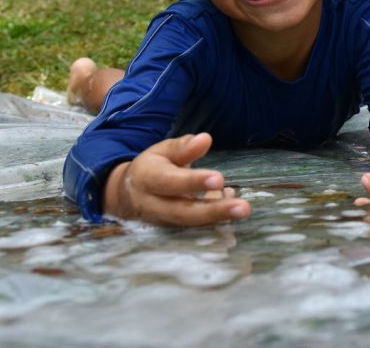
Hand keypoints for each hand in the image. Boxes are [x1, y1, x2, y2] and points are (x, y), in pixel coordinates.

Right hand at [103, 133, 250, 225]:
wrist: (128, 195)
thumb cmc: (152, 168)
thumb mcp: (162, 151)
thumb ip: (183, 147)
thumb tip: (205, 139)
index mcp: (146, 178)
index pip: (169, 181)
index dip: (193, 182)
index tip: (219, 179)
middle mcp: (152, 204)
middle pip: (182, 211)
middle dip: (213, 211)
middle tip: (242, 207)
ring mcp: (162, 222)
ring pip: (190, 224)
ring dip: (218, 219)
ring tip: (242, 211)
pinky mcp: (172, 231)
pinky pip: (195, 229)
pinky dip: (216, 220)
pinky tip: (233, 208)